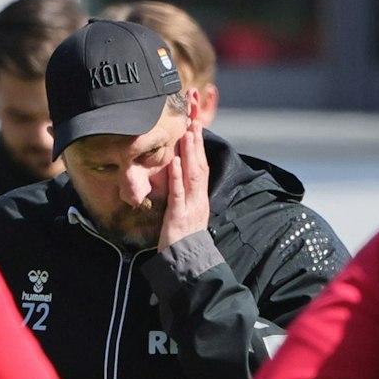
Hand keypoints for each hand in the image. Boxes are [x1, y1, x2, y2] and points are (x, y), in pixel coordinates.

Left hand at [158, 103, 209, 251]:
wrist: (187, 263)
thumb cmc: (183, 238)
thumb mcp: (186, 211)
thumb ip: (184, 194)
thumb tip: (179, 176)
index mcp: (200, 196)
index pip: (202, 163)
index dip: (199, 142)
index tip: (195, 122)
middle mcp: (198, 197)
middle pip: (200, 163)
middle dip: (197, 138)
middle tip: (193, 116)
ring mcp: (191, 206)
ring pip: (193, 174)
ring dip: (191, 151)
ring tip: (188, 131)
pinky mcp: (179, 216)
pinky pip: (179, 193)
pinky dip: (178, 176)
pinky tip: (176, 161)